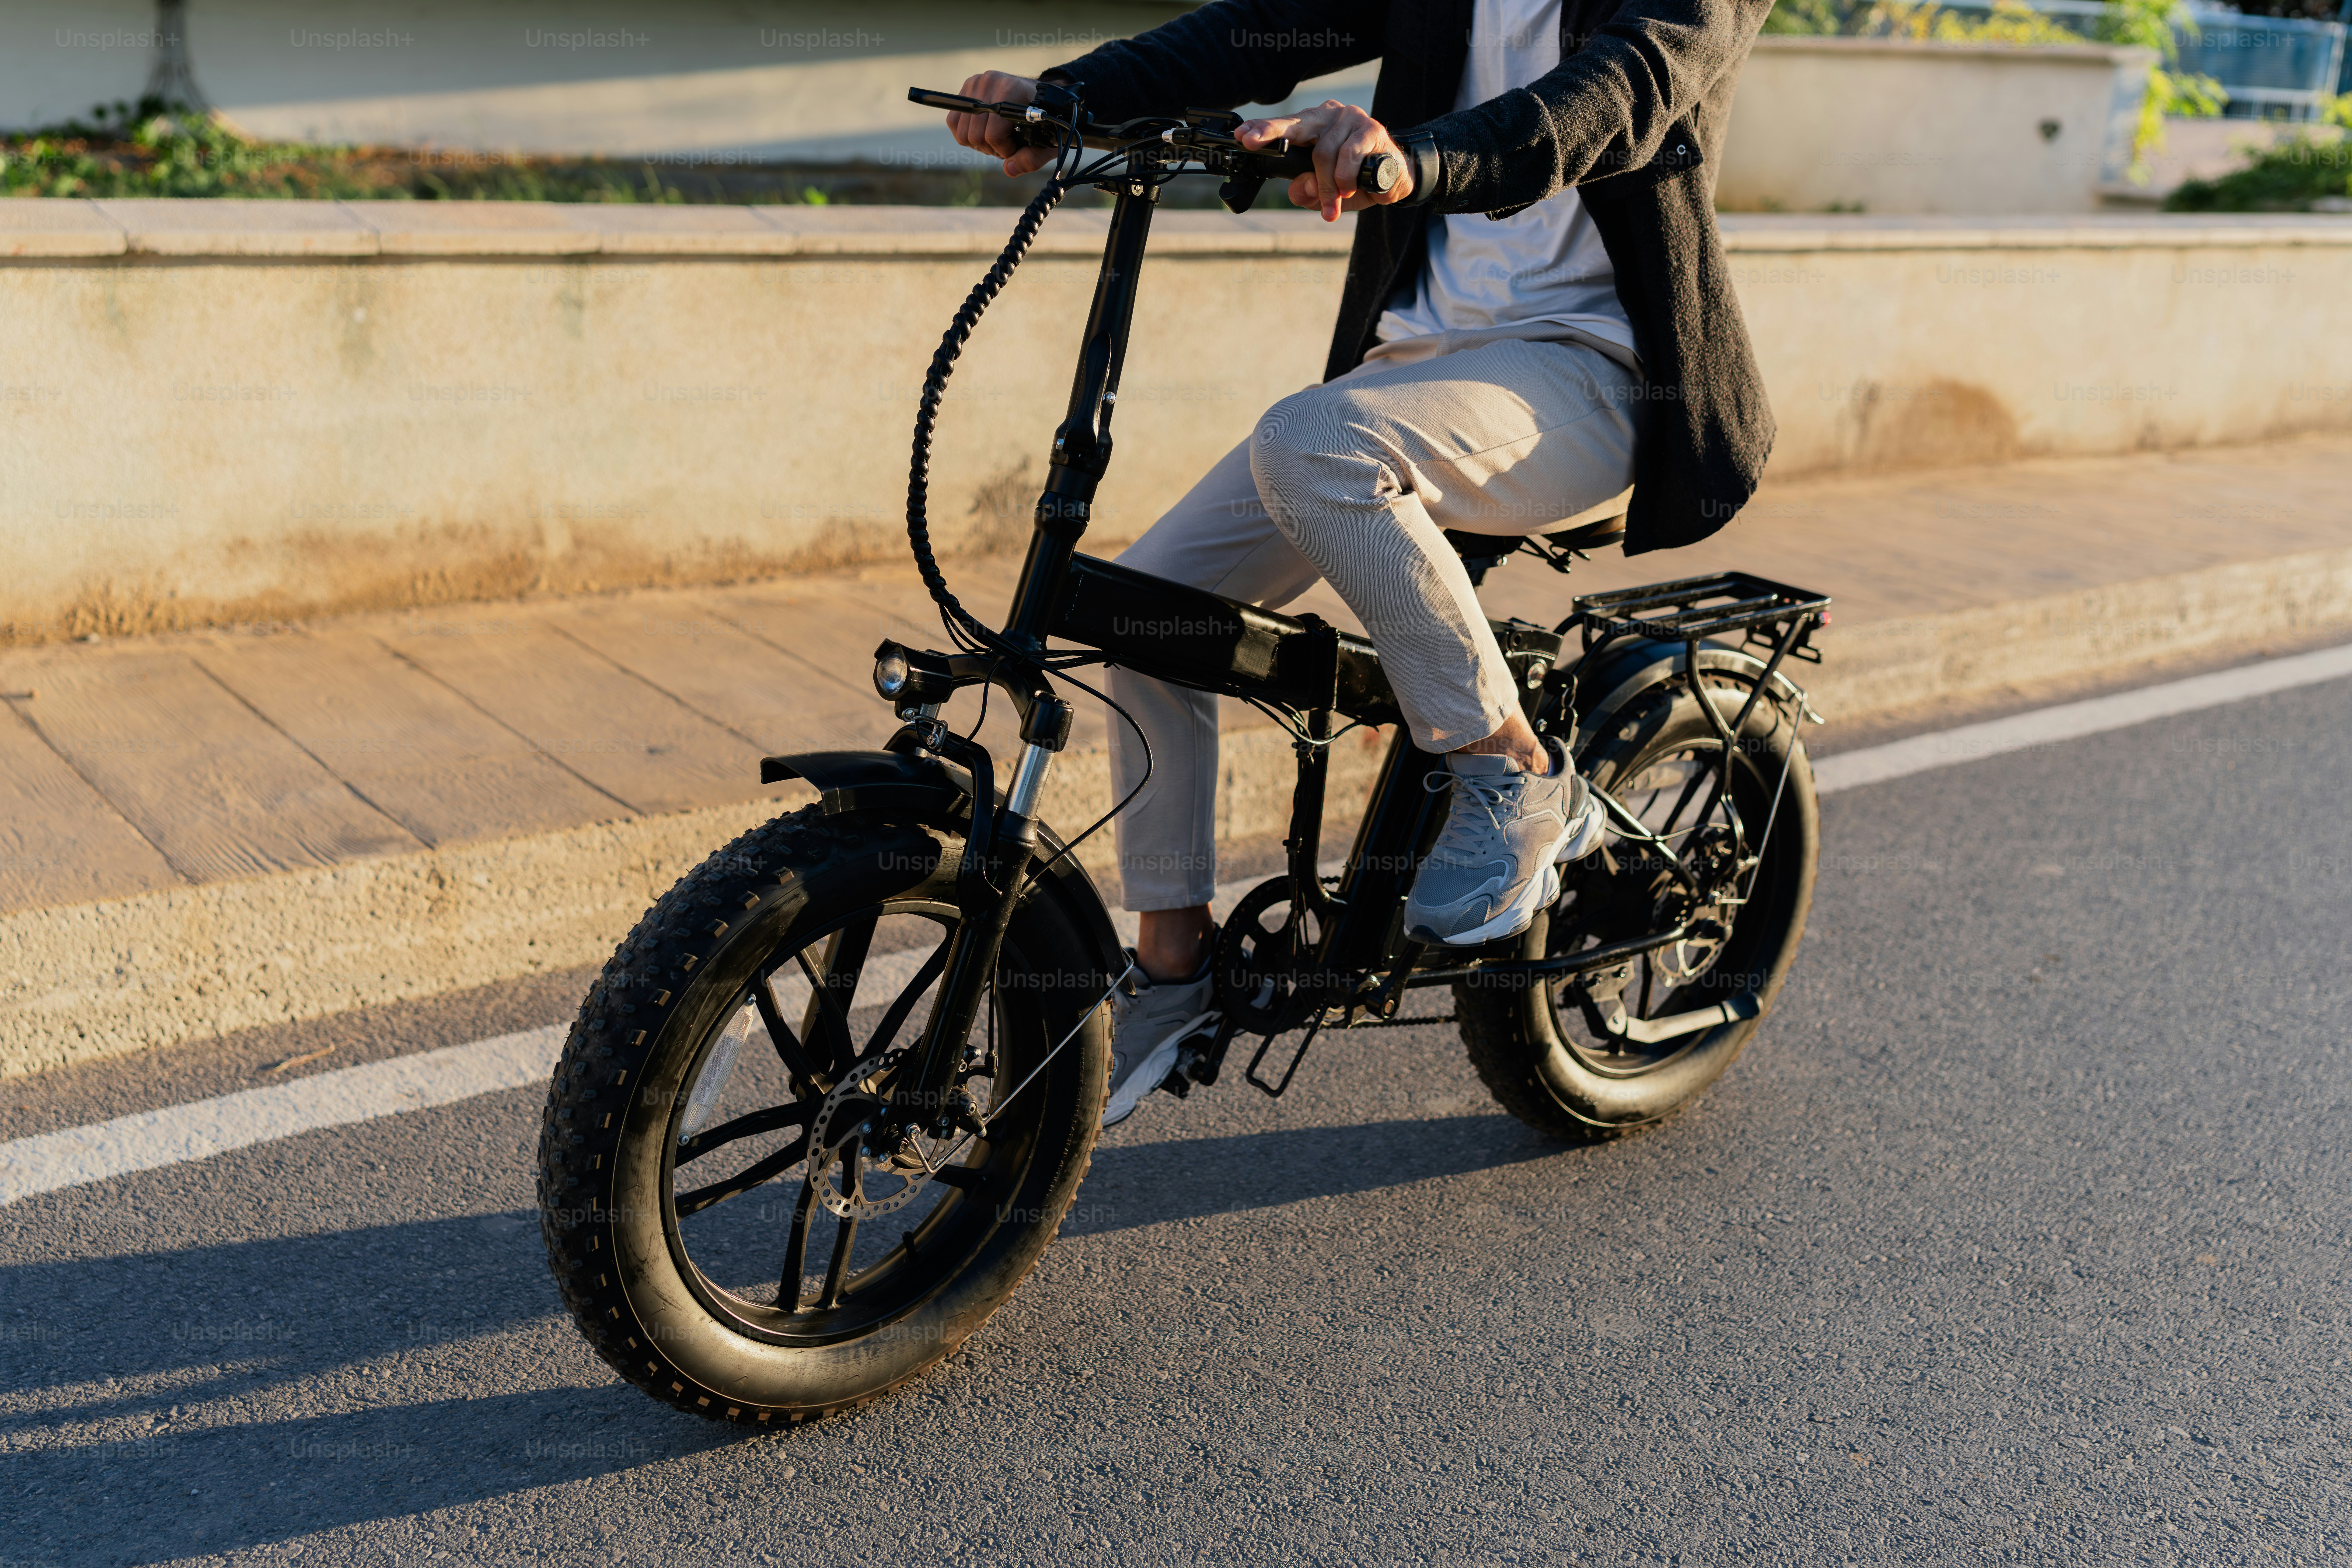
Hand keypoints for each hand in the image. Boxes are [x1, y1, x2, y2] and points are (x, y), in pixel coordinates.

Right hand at [944, 71, 1057, 177]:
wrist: (1037, 95)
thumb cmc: (1042, 119)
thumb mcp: (1046, 141)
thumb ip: (1031, 159)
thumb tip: (1009, 169)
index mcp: (1011, 90)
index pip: (994, 134)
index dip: (1005, 150)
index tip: (1016, 148)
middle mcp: (989, 82)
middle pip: (975, 136)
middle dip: (992, 148)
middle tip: (1006, 145)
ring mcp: (975, 83)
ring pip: (962, 132)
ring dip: (978, 144)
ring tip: (996, 138)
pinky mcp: (965, 89)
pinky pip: (953, 122)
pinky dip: (967, 134)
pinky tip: (984, 132)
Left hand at [1238, 100, 1413, 221]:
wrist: (1395, 178)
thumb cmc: (1356, 181)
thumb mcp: (1325, 193)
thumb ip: (1307, 192)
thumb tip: (1301, 187)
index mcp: (1314, 125)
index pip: (1284, 126)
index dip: (1263, 130)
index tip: (1242, 137)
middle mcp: (1329, 115)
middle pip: (1295, 124)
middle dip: (1271, 133)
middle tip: (1251, 142)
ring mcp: (1351, 118)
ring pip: (1323, 152)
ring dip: (1328, 186)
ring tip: (1336, 202)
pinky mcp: (1371, 129)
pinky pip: (1348, 155)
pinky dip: (1346, 178)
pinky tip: (1351, 189)